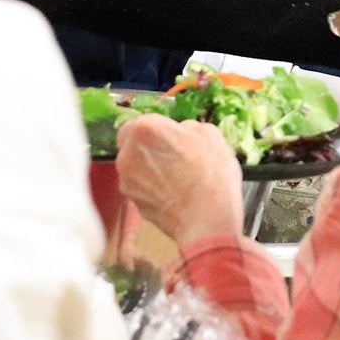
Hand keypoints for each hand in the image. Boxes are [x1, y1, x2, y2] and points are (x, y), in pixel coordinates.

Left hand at [114, 115, 242, 246]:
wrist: (207, 220)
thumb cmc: (212, 175)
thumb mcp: (211, 136)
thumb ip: (189, 128)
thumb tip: (182, 131)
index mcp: (146, 129)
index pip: (142, 120)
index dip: (158, 128)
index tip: (171, 135)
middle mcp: (128, 153)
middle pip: (131, 142)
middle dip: (146, 145)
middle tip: (170, 153)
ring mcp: (127, 180)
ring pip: (133, 165)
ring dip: (147, 166)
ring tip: (174, 175)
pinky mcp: (131, 202)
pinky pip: (138, 186)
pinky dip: (150, 186)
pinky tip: (171, 191)